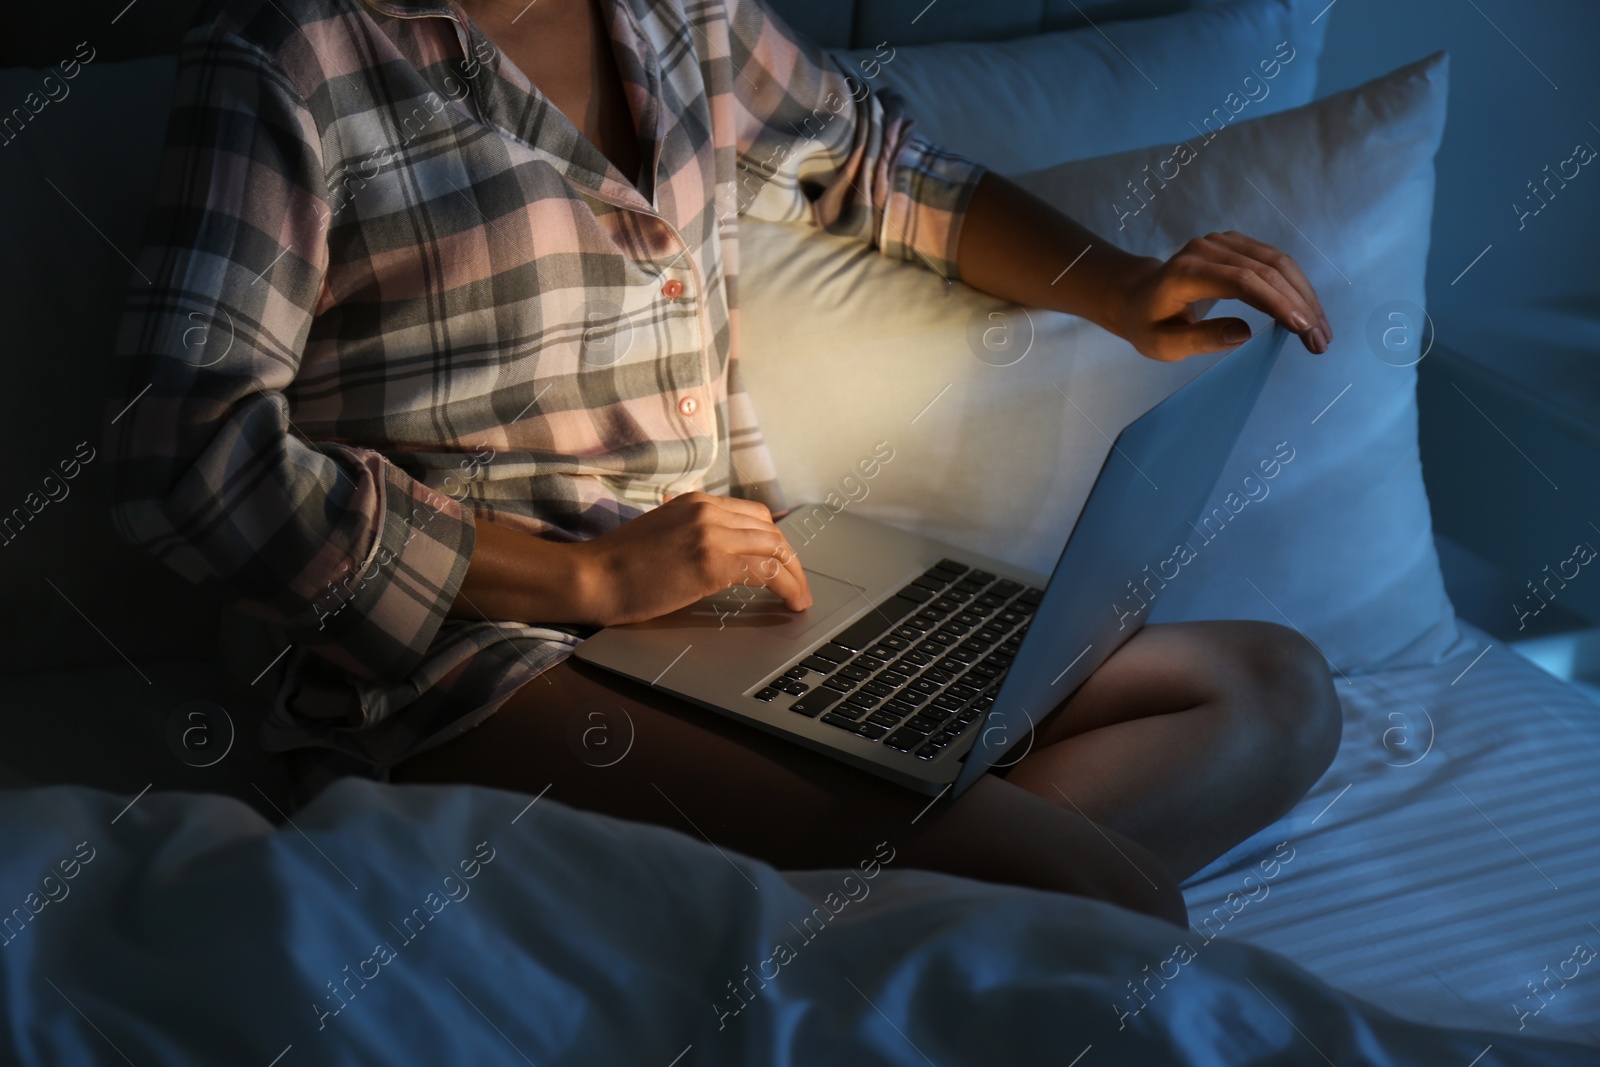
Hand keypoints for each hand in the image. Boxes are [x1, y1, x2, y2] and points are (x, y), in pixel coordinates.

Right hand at [574, 491, 813, 625]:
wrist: (592, 577)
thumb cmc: (618, 566)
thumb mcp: (661, 533)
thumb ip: (691, 534)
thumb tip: (721, 555)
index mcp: (696, 501)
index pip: (754, 515)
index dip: (774, 541)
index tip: (783, 564)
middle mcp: (708, 510)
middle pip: (770, 530)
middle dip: (790, 559)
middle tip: (798, 585)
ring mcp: (711, 533)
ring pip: (775, 548)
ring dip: (795, 576)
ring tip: (800, 598)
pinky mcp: (712, 561)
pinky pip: (766, 571)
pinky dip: (787, 587)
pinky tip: (792, 603)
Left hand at [1108, 231, 1331, 361]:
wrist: (1137, 295)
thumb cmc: (1149, 324)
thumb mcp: (1163, 344)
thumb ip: (1199, 339)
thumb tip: (1242, 333)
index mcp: (1186, 272)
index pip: (1241, 281)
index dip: (1276, 302)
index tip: (1302, 328)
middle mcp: (1207, 249)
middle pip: (1266, 269)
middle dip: (1300, 305)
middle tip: (1321, 341)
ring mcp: (1222, 242)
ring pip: (1277, 262)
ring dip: (1305, 296)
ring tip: (1322, 331)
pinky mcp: (1235, 244)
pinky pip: (1274, 260)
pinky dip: (1296, 286)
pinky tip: (1308, 311)